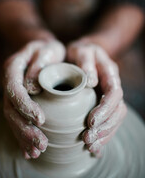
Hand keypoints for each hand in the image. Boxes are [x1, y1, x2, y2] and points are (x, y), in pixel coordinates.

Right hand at [3, 40, 65, 158]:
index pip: (14, 89)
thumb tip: (32, 87)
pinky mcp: (19, 101)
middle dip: (24, 128)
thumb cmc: (48, 49)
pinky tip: (30, 149)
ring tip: (38, 150)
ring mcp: (12, 93)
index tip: (41, 120)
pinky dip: (23, 135)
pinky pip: (17, 119)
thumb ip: (40, 63)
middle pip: (11, 108)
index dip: (25, 106)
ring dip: (24, 136)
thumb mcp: (48, 49)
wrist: (44, 51)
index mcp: (14, 67)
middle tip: (41, 144)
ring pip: (12, 118)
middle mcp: (10, 81)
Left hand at [67, 41, 126, 156]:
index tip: (91, 121)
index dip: (105, 108)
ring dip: (105, 133)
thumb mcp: (81, 51)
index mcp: (109, 71)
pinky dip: (104, 134)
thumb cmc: (79, 52)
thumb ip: (85, 62)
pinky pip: (110, 119)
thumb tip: (92, 82)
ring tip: (90, 145)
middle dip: (105, 125)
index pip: (114, 92)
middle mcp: (113, 83)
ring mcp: (110, 93)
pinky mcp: (104, 102)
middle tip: (88, 138)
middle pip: (118, 108)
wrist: (83, 52)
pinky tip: (95, 146)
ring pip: (116, 117)